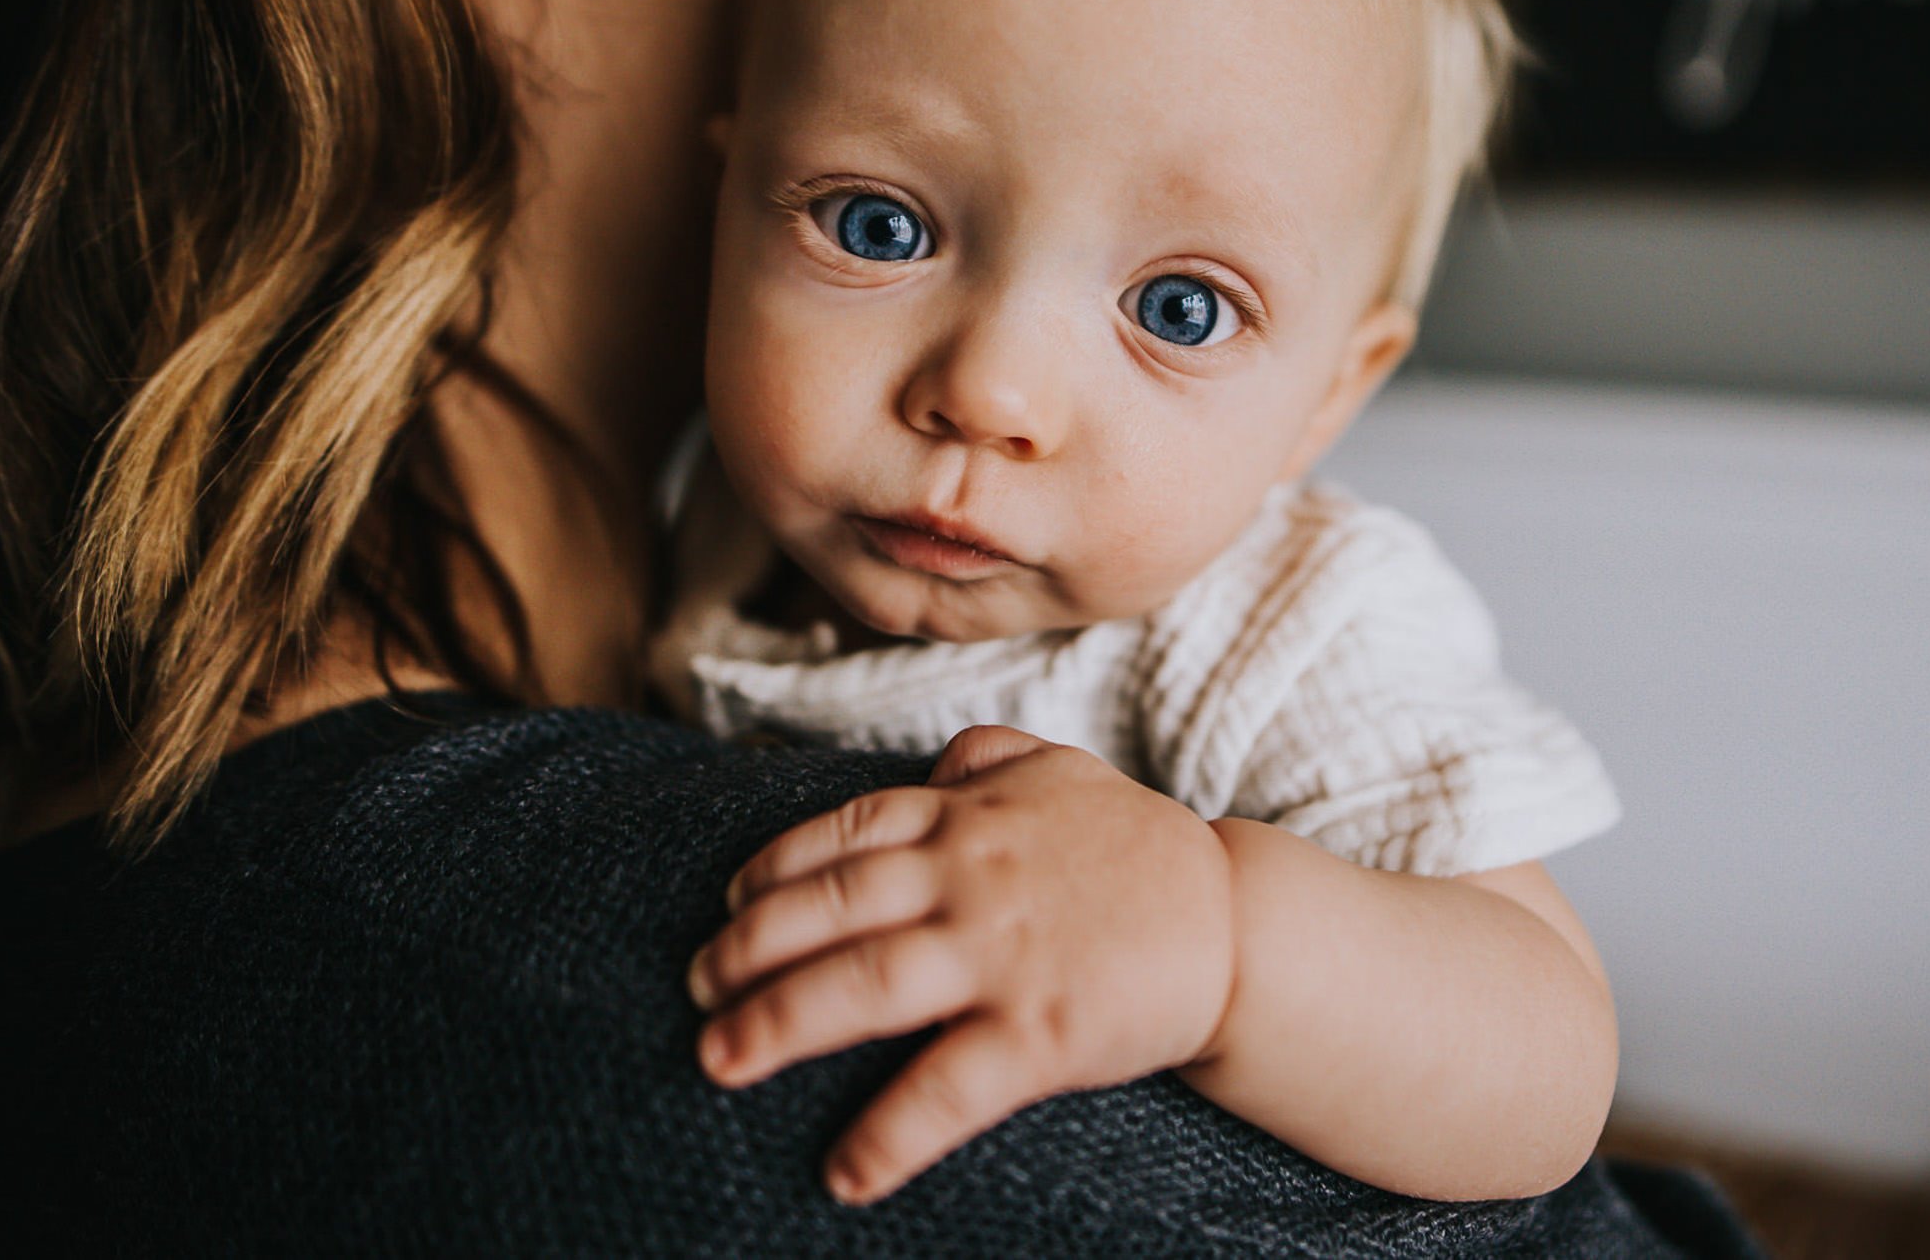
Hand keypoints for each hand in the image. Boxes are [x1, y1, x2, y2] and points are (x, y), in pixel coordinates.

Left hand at [686, 725, 1237, 1203]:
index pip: (844, 833)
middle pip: (831, 908)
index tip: (727, 901)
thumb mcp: (1058, 771)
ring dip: (780, 1023)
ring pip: (867, 984)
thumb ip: (982, 758)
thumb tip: (925, 768)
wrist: (1236, 921)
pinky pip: (949, 1087)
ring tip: (718, 1060)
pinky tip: (845, 1172)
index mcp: (967, 817)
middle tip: (693, 987)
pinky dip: (890, 1132)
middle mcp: (971, 879)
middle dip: (746, 948)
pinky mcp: (1043, 1032)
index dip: (772, 869)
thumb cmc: (1135, 847)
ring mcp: (1004, 956)